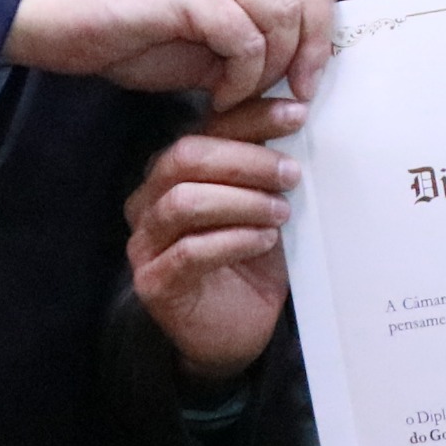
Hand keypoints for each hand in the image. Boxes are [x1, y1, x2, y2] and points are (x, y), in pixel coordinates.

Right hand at [5, 0, 336, 111]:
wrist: (50, 21)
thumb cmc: (123, 32)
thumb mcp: (202, 36)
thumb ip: (250, 38)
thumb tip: (298, 69)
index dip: (322, 24)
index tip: (307, 75)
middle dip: (309, 48)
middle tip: (288, 92)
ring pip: (279, 14)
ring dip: (268, 69)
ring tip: (236, 95)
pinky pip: (242, 37)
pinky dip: (240, 77)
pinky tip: (216, 96)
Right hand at [128, 98, 308, 382]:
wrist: (236, 331)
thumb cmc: (251, 260)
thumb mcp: (264, 204)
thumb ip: (267, 167)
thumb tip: (300, 116)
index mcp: (173, 172)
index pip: (205, 129)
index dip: (251, 117)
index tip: (297, 114)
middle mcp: (148, 201)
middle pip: (183, 158)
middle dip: (245, 160)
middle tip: (291, 174)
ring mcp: (145, 243)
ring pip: (181, 203)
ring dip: (240, 202)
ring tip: (280, 212)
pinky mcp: (154, 283)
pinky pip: (187, 253)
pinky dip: (232, 241)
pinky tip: (263, 240)